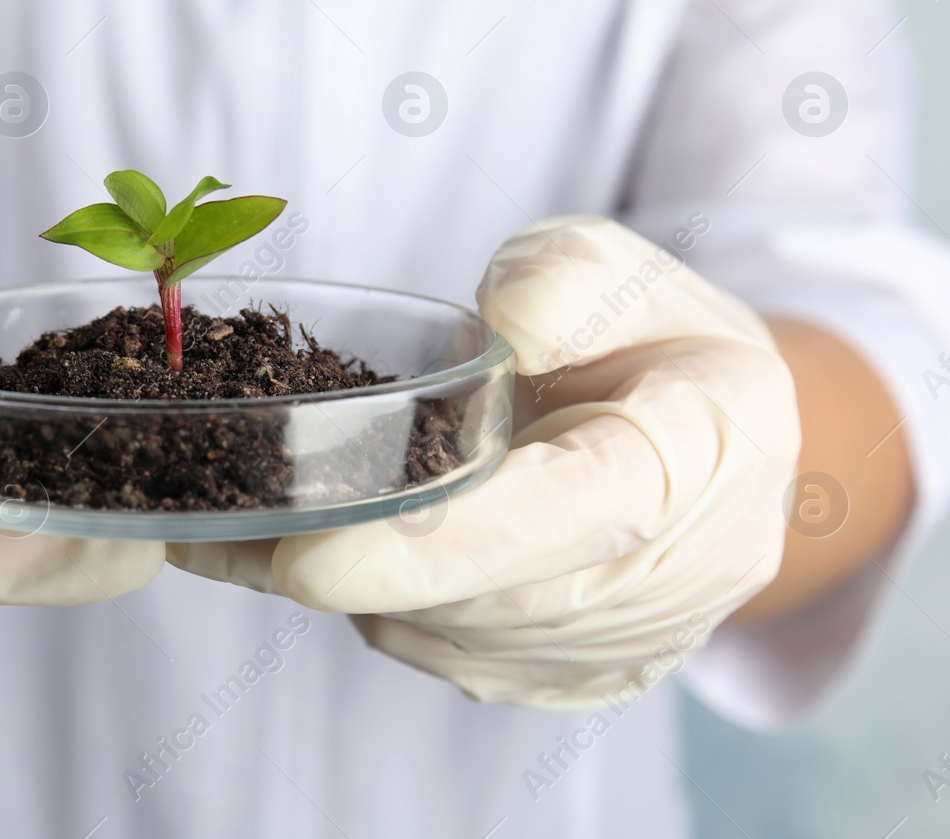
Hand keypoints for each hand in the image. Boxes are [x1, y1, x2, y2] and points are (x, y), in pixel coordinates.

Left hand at [171, 216, 798, 708]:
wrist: (726, 447)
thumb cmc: (657, 343)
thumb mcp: (625, 270)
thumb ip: (568, 278)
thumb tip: (501, 328)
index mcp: (696, 454)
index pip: (563, 515)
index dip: (434, 549)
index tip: (307, 566)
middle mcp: (669, 577)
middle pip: (488, 600)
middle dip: (353, 572)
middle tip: (223, 519)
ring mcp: (621, 645)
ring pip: (452, 639)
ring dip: (352, 587)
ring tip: (261, 510)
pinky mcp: (570, 678)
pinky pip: (444, 654)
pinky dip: (370, 603)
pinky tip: (315, 545)